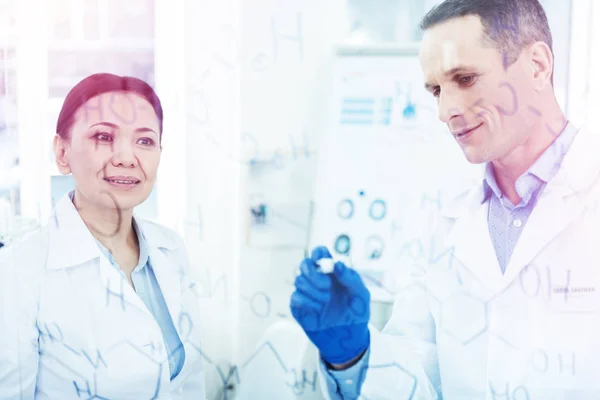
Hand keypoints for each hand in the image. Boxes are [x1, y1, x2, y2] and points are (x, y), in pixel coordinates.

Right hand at [290, 246, 370, 364]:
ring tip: (326, 301)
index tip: (321, 260)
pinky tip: (318, 309)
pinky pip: (295, 297)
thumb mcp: (361, 294)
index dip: (318, 253)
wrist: (349, 338)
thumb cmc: (356, 313)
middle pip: (304, 264)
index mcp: (332, 273)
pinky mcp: (300, 307)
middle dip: (313, 273)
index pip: (319, 254)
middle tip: (327, 286)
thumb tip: (337, 265)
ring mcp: (307, 293)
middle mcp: (317, 280)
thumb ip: (350, 278)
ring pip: (299, 281)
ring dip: (313, 290)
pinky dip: (307, 302)